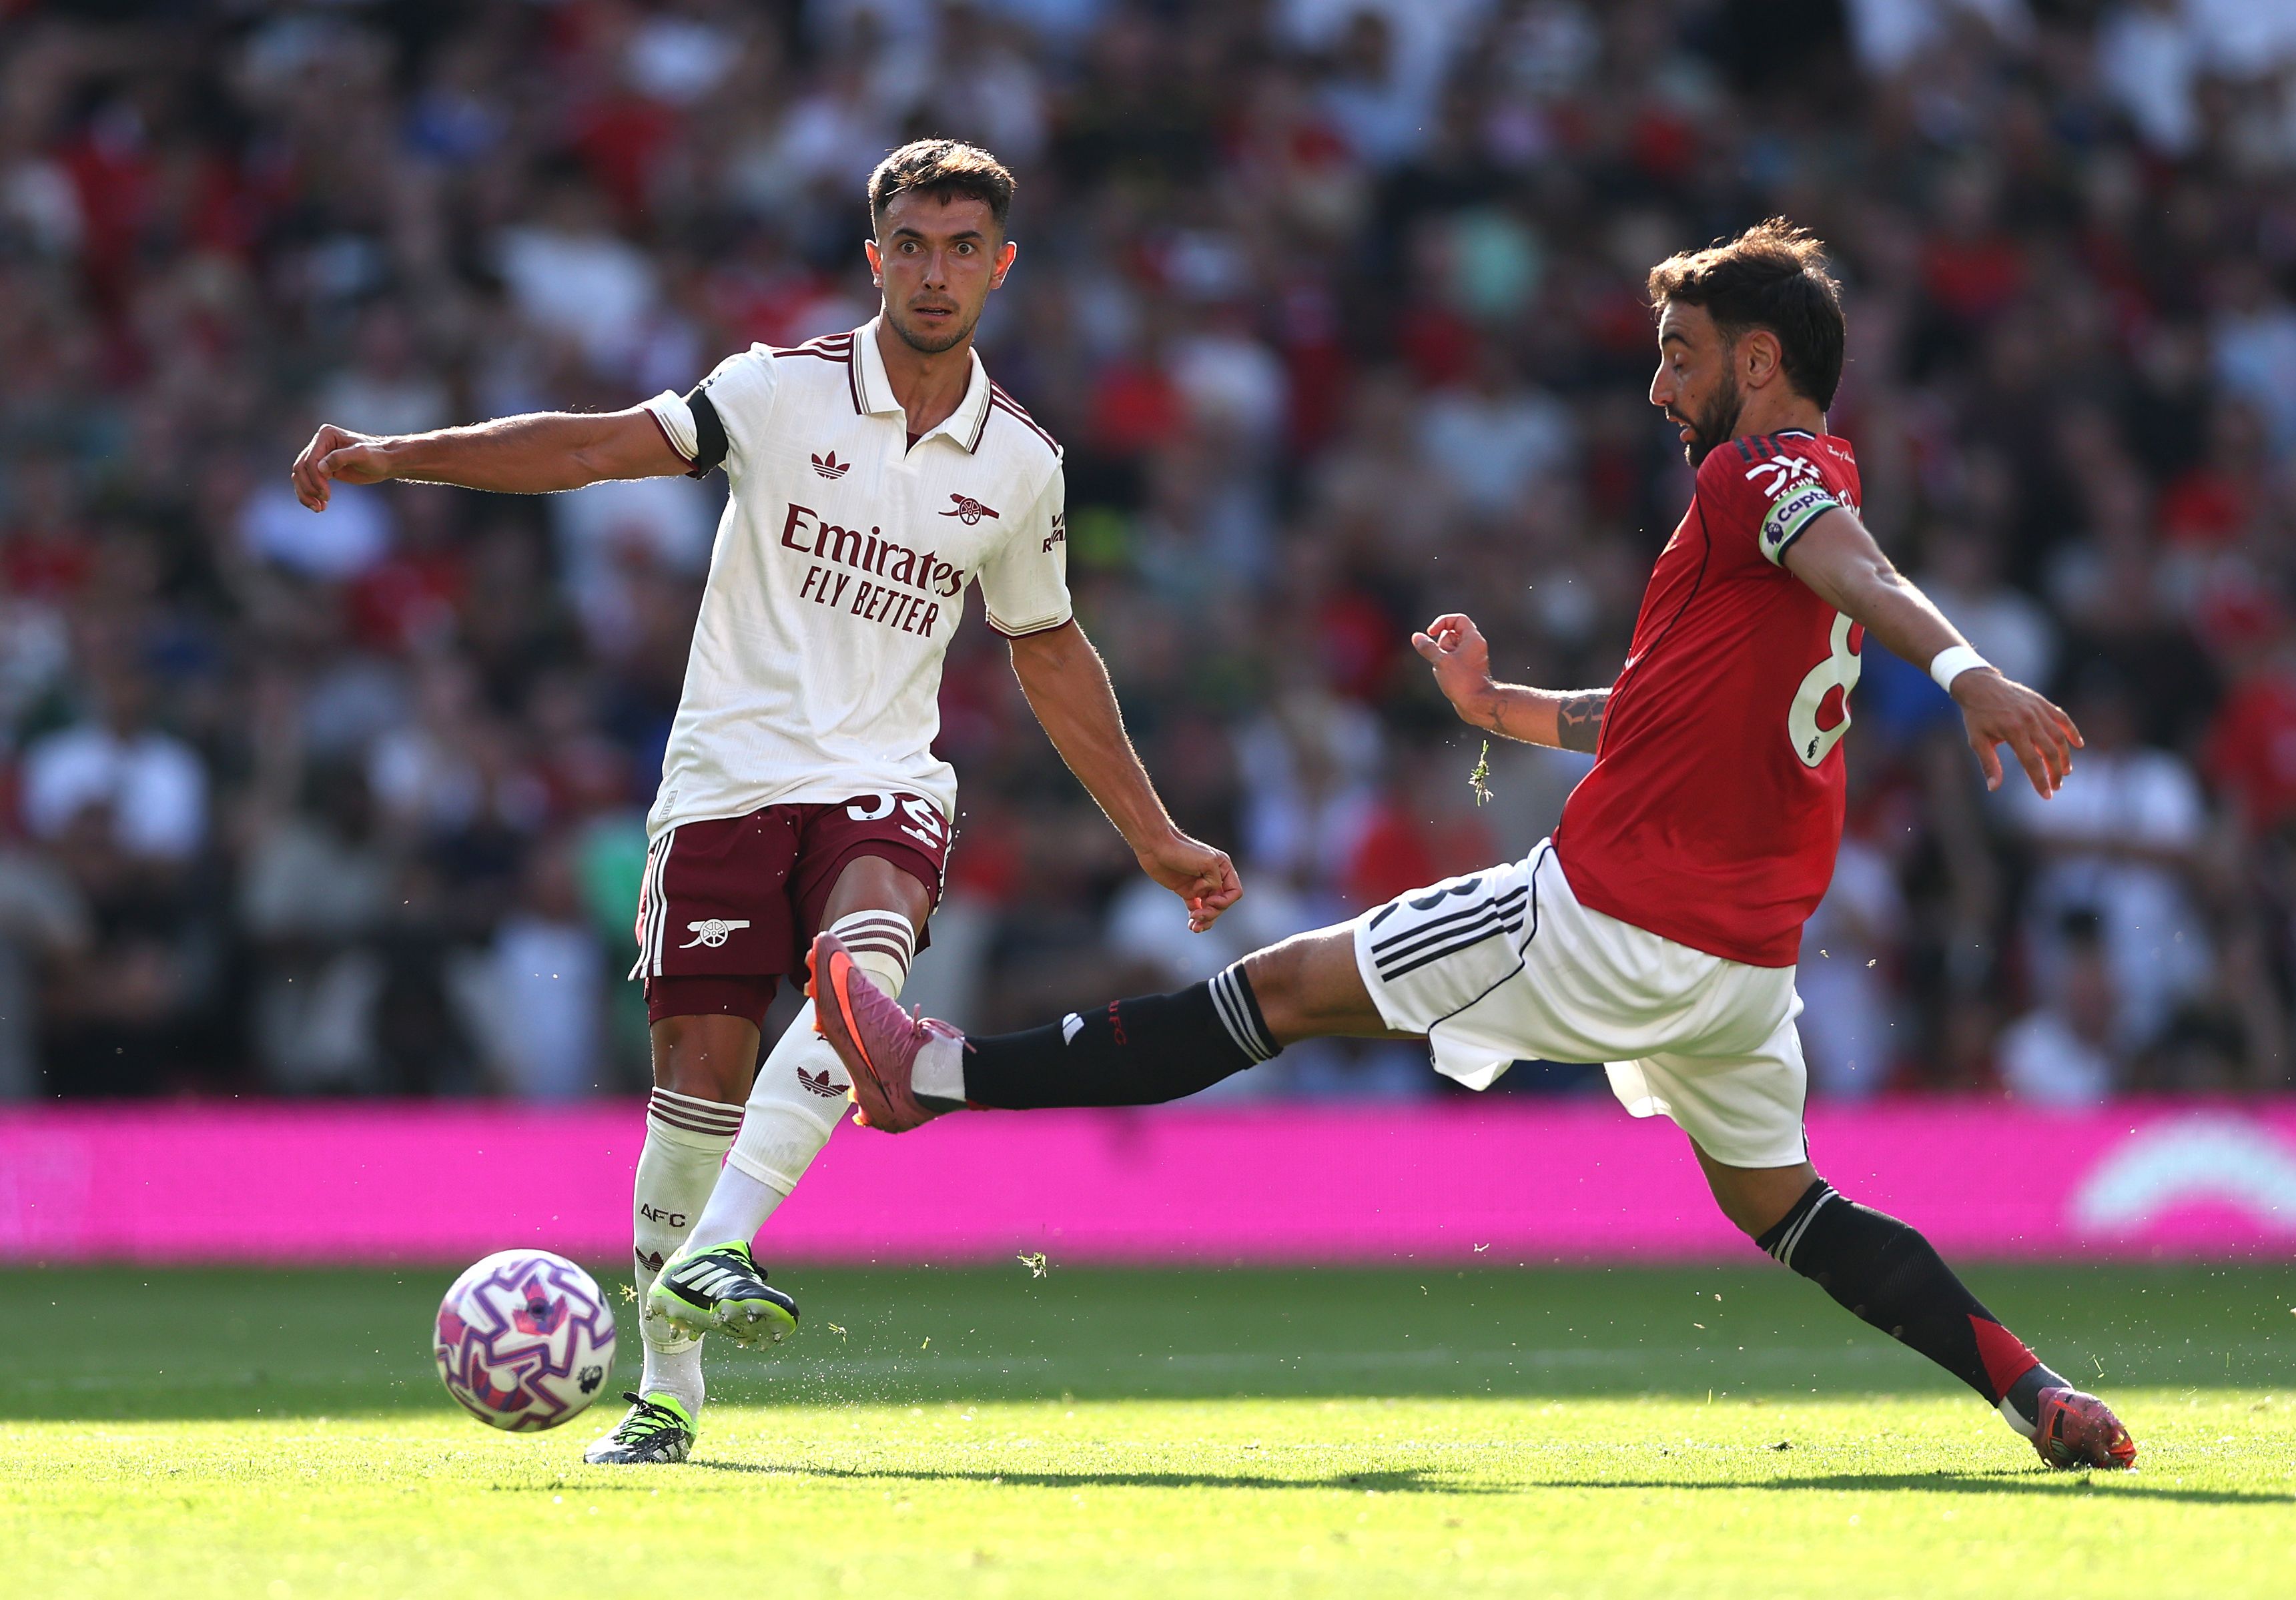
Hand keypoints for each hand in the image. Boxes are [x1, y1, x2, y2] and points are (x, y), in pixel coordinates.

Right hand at [291, 423, 396, 510]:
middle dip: (309, 488)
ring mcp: (319, 456)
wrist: (386, 461)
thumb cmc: (377, 455)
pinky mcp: (323, 469)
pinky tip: (320, 506)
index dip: (315, 479)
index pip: (310, 460)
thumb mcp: (362, 455)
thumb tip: (320, 468)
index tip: (327, 495)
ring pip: (300, 476)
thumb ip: (341, 458)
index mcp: (326, 435)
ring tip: (318, 508)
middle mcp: (319, 444)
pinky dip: (310, 495)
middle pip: (300, 468)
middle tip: (323, 503)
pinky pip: (308, 482)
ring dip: (305, 494)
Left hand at [1136, 831, 1242, 932]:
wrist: (1156, 847)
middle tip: (1198, 916)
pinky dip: (1195, 918)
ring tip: (1195, 927)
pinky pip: (1196, 908)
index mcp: (1223, 868)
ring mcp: (1200, 885)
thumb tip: (1211, 894)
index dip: (1225, 901)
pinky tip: (1191, 925)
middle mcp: (1214, 877)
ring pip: (1209, 909)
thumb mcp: (1207, 862)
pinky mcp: (1186, 891)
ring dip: (1205, 920)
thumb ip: (1216, 880)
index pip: (1234, 892)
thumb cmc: (1181, 850)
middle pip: (1221, 903)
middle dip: (1212, 913)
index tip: (1210, 901)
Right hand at [1411, 612, 1495, 725]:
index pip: (1458, 619)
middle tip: (1443, 658)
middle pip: (1452, 634)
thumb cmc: (1462, 681)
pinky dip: (1447, 664)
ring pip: (1451, 648)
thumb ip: (1427, 647)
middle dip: (1442, 644)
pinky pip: (1453, 659)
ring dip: (1443, 656)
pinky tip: (1448, 677)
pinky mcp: (1468, 668)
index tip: (1431, 633)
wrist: (1477, 703)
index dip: (1443, 622)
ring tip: (1446, 670)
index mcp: (1473, 639)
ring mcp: (1472, 657)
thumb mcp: (1441, 661)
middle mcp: (1475, 645)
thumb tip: (1416, 637)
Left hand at [1954, 669, 2082, 795]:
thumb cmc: (1976, 715)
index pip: (2032, 762)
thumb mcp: (1977, 740)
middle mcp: (2029, 720)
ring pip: (2059, 737)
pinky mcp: (2042, 703)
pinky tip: (2078, 745)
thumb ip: (1989, 764)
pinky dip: (2071, 731)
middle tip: (2056, 786)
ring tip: (2065, 771)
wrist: (1979, 685)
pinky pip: (2062, 718)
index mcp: (2013, 731)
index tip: (2047, 795)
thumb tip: (1994, 788)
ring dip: (2065, 756)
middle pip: (2050, 752)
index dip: (2040, 781)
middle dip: (2055, 772)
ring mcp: (2038, 710)